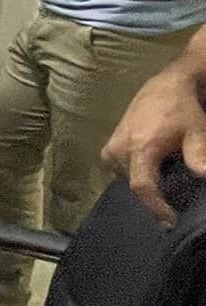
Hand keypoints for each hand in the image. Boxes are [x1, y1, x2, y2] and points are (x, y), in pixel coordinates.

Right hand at [102, 62, 205, 224]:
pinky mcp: (109, 145)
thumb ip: (198, 155)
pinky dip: (135, 173)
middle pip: (134, 186)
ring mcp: (111, 147)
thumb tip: (203, 176)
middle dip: (153, 198)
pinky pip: (119, 170)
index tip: (170, 221)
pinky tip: (151, 169)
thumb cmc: (183, 109)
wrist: (167, 85)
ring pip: (125, 179)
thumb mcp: (197, 132)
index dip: (156, 208)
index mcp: (140, 148)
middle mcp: (119, 149)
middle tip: (173, 204)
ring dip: (144, 184)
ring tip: (163, 185)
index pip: (142, 187)